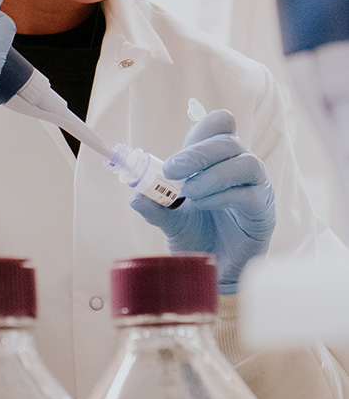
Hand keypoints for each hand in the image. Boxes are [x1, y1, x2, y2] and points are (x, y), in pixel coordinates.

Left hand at [130, 110, 275, 293]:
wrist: (214, 272)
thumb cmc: (197, 238)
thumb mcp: (170, 221)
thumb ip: (155, 207)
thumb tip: (135, 196)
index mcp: (218, 161)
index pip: (221, 127)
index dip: (205, 127)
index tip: (182, 145)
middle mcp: (239, 168)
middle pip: (230, 142)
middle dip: (198, 152)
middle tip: (171, 170)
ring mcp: (255, 188)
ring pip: (246, 163)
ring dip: (212, 174)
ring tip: (189, 193)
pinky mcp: (263, 211)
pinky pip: (249, 194)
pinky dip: (222, 195)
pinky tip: (203, 204)